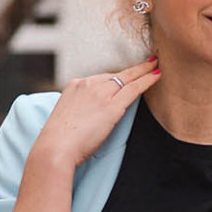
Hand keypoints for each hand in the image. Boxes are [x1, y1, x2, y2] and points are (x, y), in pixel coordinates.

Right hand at [31, 56, 159, 170]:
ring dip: (143, 71)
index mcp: (74, 86)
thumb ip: (80, 111)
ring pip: (126, 78)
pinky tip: (157, 75)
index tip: (125, 75)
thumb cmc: (58, 142)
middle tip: (148, 62)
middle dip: (132, 70)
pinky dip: (147, 81)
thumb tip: (91, 118)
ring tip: (156, 66)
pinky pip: (133, 89)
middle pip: (115, 75)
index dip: (115, 78)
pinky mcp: (111, 106)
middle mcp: (87, 84)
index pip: (100, 79)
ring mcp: (99, 94)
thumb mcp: (67, 117)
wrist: (55, 148)